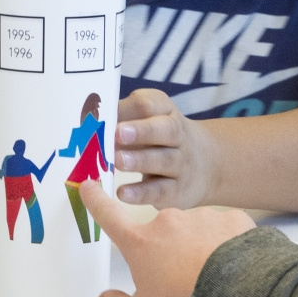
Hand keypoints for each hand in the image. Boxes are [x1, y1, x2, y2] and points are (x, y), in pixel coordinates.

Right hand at [81, 180, 255, 296]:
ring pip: (195, 232)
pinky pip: (226, 231)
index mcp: (141, 242)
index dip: (96, 200)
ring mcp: (201, 217)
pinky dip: (228, 246)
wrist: (239, 296)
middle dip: (169, 252)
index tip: (89, 186)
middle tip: (183, 282)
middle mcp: (167, 221)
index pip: (109, 215)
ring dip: (200, 249)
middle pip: (161, 234)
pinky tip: (236, 268)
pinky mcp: (233, 219)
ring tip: (214, 279)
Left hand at [114, 88, 220, 207]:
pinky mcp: (178, 190)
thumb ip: (122, 119)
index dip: (129, 109)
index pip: (151, 104)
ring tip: (117, 160)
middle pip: (166, 130)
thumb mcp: (148, 120)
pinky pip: (161, 190)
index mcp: (165, 111)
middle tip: (118, 134)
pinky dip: (141, 192)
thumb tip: (89, 123)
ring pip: (164, 160)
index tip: (107, 114)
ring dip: (139, 160)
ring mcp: (181, 163)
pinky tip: (123, 192)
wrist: (208, 165)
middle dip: (142, 131)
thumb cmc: (160, 138)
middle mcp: (177, 135)